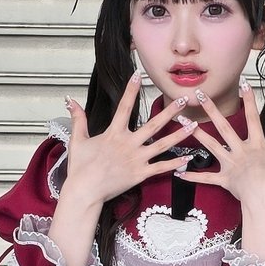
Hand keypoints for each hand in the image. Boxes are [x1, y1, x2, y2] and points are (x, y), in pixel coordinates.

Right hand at [61, 70, 198, 205]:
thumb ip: (78, 119)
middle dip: (170, 111)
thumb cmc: (80, 167)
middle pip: (153, 124)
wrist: (85, 191)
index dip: (130, 89)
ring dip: (179, 135)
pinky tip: (187, 157)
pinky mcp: (140, 174)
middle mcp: (128, 144)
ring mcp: (136, 159)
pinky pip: (161, 168)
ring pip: (163, 145)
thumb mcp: (77, 140)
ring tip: (194, 125)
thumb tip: (70, 101)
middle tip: (183, 100)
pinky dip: (175, 163)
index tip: (138, 75)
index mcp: (114, 133)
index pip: (124, 107)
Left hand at [180, 83, 264, 208]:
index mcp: (257, 145)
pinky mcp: (224, 180)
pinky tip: (180, 173)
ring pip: (210, 146)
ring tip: (181, 122)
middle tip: (199, 95)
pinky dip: (194, 176)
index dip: (249, 100)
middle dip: (211, 110)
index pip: (253, 118)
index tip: (243, 84)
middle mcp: (240, 151)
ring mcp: (230, 165)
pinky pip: (207, 178)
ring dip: (196, 134)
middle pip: (224, 127)